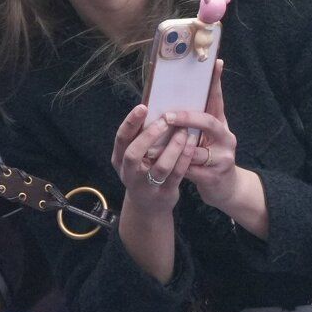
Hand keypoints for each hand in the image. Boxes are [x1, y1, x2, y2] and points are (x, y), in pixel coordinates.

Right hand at [110, 104, 195, 282]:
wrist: (148, 206)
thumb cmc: (143, 171)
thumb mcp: (135, 157)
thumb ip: (140, 138)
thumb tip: (154, 105)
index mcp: (119, 159)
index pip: (121, 138)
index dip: (131, 122)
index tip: (143, 107)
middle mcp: (129, 173)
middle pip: (134, 153)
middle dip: (150, 135)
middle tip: (166, 120)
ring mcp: (146, 186)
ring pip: (161, 166)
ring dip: (174, 146)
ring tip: (184, 131)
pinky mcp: (164, 193)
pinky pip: (177, 174)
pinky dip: (185, 158)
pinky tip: (192, 144)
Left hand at [164, 62, 267, 235]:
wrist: (225, 189)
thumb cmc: (208, 157)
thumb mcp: (206, 138)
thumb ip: (194, 122)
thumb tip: (169, 103)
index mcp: (221, 125)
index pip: (217, 100)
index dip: (216, 82)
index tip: (215, 63)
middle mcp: (226, 138)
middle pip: (208, 122)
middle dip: (187, 118)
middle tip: (168, 116)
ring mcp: (222, 157)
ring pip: (195, 149)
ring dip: (173, 147)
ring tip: (152, 146)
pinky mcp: (215, 176)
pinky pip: (190, 169)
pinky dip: (174, 167)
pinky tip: (161, 166)